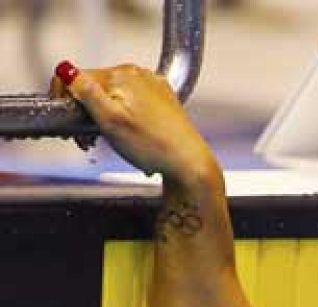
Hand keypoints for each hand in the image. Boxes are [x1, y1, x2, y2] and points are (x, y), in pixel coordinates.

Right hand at [50, 60, 217, 183]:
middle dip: (84, 112)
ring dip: (102, 117)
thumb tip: (66, 69)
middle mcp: (139, 75)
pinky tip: (127, 136)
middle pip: (94, 87)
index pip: (76, 77)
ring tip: (108, 140)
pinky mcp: (162, 101)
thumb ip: (85, 92)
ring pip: (111, 97)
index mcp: (122, 74)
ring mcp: (152, 87)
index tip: (67, 123)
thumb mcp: (109, 120)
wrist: (189, 164)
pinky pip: (131, 104)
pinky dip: (122, 118)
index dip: (65, 101)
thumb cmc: (153, 146)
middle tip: (86, 139)